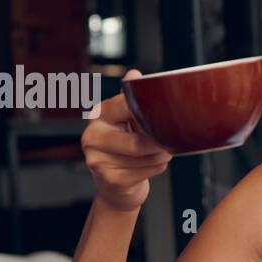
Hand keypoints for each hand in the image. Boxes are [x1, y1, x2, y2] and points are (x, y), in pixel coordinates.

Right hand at [81, 69, 172, 211]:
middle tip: (169, 142)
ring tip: (160, 154)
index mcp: (98, 115)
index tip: (164, 117)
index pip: (127, 106)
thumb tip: (134, 73)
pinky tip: (152, 166)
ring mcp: (97, 159)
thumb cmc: (127, 151)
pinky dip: (156, 168)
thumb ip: (131, 100)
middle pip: (138, 140)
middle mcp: (92, 136)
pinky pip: (145, 171)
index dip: (149, 113)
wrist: (117, 188)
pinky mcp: (108, 179)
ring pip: (145, 156)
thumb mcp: (128, 122)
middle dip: (159, 143)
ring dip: (160, 156)